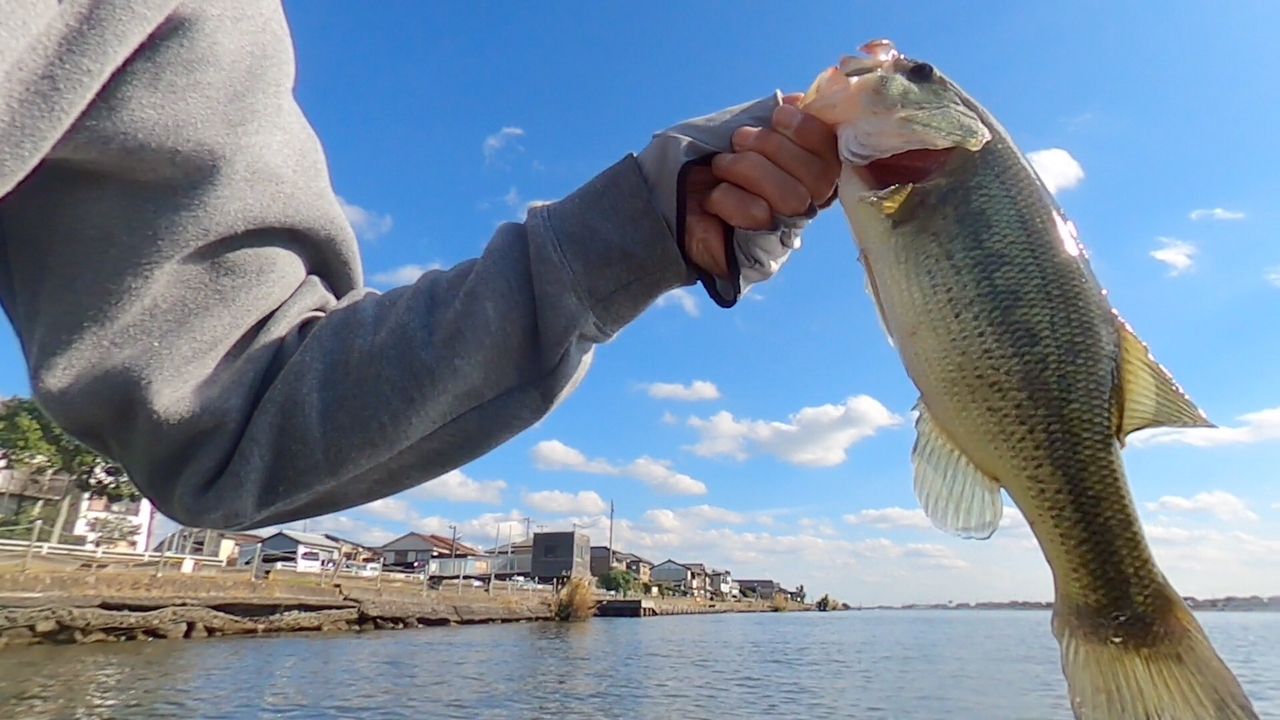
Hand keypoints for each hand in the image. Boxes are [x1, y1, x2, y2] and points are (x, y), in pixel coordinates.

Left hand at [682, 94, 839, 278]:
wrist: (655, 199)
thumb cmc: (695, 163)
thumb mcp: (730, 128)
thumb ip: (766, 116)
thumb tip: (803, 99)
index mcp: (801, 170)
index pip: (831, 154)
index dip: (811, 131)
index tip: (778, 114)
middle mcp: (801, 202)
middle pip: (819, 177)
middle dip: (775, 149)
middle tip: (738, 140)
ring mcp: (783, 230)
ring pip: (793, 197)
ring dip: (749, 170)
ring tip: (719, 166)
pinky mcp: (762, 255)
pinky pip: (760, 216)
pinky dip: (729, 198)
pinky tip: (712, 200)